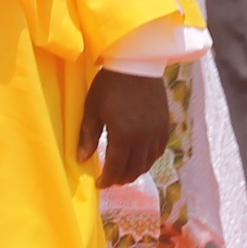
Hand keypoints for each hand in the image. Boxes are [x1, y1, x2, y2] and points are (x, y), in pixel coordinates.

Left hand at [79, 69, 170, 186]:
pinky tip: (140, 157)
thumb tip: (81, 159)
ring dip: (135, 171)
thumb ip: (88, 136)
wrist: (136, 63)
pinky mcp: (165, 125)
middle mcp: (143, 138)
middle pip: (134, 170)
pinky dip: (149, 159)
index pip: (116, 168)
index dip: (107, 180)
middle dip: (121, 178)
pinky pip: (159, 150)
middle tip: (111, 179)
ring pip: (148, 163)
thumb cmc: (109, 85)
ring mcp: (156, 132)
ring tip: (124, 171)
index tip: (100, 184)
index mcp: (123, 135)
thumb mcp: (93, 109)